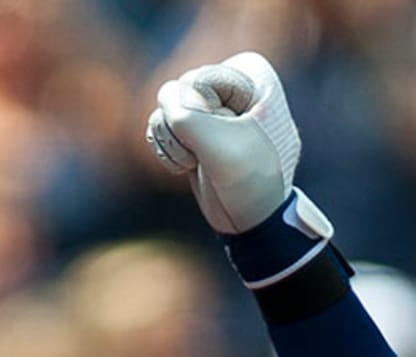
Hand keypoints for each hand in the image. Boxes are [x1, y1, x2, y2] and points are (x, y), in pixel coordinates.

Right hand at [146, 51, 299, 233]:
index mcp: (251, 76)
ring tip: (200, 163)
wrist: (254, 221)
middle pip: (178, 92)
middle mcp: (232, 84)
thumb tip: (165, 95)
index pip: (196, 80)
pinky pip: (161, 125)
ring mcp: (212, 107)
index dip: (202, 115)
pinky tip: (188, 166)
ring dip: (174, 144)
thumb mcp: (219, 146)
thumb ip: (185, 114)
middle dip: (184, 130)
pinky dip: (168, 151)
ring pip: (166, 109)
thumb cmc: (250, 182)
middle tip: (212, 155)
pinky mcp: (196, 129)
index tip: (230, 137)